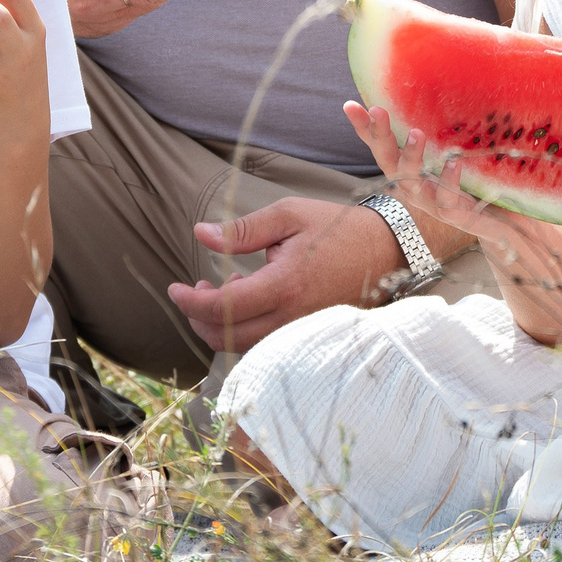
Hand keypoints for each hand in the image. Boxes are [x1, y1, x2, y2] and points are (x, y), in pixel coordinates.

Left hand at [167, 197, 401, 353]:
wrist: (386, 251)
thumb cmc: (337, 228)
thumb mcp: (289, 215)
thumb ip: (242, 230)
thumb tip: (201, 234)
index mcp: (283, 285)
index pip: (221, 308)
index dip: (190, 301)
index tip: (175, 288)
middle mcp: (291, 317)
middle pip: (226, 337)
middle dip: (200, 318)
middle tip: (196, 289)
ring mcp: (302, 331)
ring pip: (245, 346)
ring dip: (224, 324)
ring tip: (230, 286)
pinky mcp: (309, 335)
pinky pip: (266, 345)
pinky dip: (246, 329)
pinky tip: (253, 299)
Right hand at [341, 100, 561, 268]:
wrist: (506, 224)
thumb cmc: (480, 180)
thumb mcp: (462, 149)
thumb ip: (450, 128)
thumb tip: (449, 81)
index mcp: (414, 170)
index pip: (383, 147)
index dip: (365, 129)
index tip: (350, 105)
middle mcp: (416, 187)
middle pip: (389, 162)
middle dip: (380, 137)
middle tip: (378, 111)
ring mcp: (434, 204)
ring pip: (412, 183)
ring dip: (411, 157)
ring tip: (417, 133)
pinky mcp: (457, 217)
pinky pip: (447, 202)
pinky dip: (448, 183)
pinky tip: (453, 164)